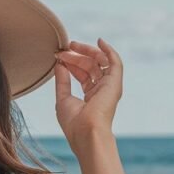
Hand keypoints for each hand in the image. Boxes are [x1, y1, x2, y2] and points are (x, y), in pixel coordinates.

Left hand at [53, 37, 122, 151]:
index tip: (59, 56)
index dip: (71, 63)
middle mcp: (102, 91)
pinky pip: (115, 62)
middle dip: (76, 56)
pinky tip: (100, 42)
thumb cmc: (74, 123)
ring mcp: (109, 87)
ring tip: (72, 45)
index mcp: (91, 97)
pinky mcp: (114, 83)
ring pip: (99, 62)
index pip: (82, 74)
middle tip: (64, 49)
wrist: (86, 132)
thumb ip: (62, 80)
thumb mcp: (63, 98)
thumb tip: (59, 64)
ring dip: (86, 51)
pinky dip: (109, 51)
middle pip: (90, 66)